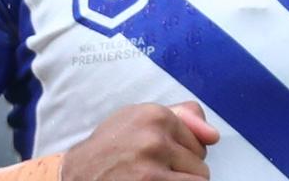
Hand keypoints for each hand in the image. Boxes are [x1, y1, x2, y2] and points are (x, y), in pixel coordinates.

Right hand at [60, 101, 220, 179]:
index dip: (184, 151)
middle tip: (154, 170)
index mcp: (155, 114)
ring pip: (200, 179)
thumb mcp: (138, 119)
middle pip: (201, 161)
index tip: (160, 154)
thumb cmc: (109, 148)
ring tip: (156, 179)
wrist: (76, 175)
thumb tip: (213, 135)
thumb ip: (181, 118)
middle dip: (184, 169)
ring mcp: (152, 165)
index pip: (200, 139)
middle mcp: (155, 136)